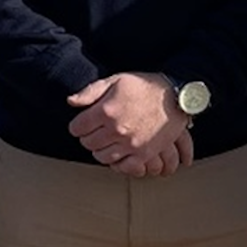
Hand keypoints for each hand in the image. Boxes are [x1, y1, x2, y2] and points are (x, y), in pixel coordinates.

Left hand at [67, 74, 186, 174]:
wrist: (175, 97)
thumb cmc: (145, 86)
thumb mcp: (116, 80)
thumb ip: (91, 92)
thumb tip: (70, 102)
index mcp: (106, 111)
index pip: (77, 128)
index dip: (78, 125)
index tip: (82, 123)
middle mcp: (116, 130)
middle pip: (88, 143)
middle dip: (88, 137)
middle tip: (94, 131)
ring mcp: (130, 144)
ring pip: (102, 157)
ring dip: (100, 150)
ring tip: (106, 141)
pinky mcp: (144, 154)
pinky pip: (122, 166)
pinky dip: (117, 162)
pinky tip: (118, 152)